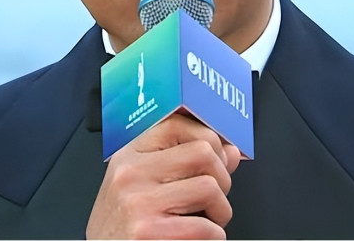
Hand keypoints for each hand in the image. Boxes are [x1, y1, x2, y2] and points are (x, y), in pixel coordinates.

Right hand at [86, 113, 240, 238]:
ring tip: (206, 222)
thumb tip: (229, 151)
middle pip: (203, 152)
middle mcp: (131, 175)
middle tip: (213, 198)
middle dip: (221, 177)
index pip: (178, 124)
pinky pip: (207, 229)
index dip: (208, 138)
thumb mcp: (141, 187)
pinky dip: (213, 238)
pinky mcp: (150, 234)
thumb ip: (184, 164)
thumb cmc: (124, 229)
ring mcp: (140, 204)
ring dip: (220, 211)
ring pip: (210, 188)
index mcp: (129, 157)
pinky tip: (197, 239)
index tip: (217, 157)